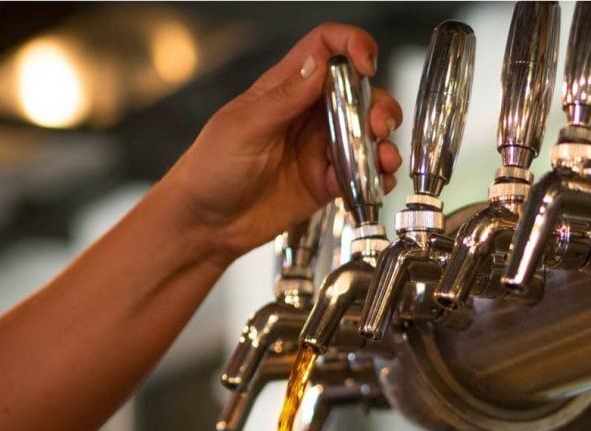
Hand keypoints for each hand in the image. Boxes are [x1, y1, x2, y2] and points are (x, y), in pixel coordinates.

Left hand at [161, 22, 402, 262]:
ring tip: (383, 159)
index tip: (366, 63)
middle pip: (359, 93)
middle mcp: (309, 115)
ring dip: (384, 143)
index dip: (351, 45)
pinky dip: (377, 177)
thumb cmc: (211, 170)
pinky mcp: (328, 182)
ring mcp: (321, 149)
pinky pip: (364, 174)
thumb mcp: (244, 128)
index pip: (325, 48)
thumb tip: (319, 63)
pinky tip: (375, 183)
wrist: (206, 224)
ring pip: (368, 134)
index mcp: (286, 88)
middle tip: (377, 126)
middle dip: (379, 105)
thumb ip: (285, 98)